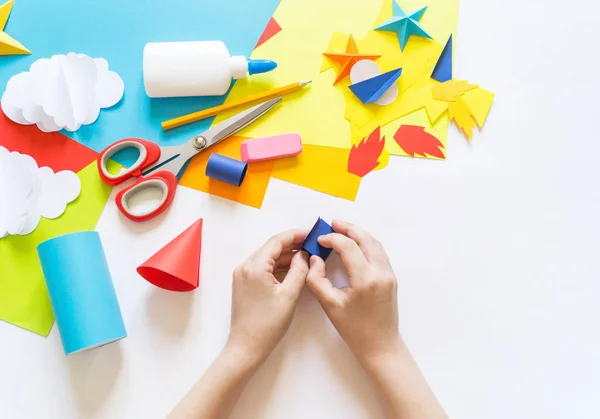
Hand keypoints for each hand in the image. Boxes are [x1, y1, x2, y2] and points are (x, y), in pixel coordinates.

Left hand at [227, 229, 308, 364]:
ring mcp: (243, 275)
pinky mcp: (244, 284)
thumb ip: (299, 270)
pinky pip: (264, 268)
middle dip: (293, 245)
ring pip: (268, 258)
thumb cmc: (268, 324)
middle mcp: (245, 266)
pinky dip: (279, 267)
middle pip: (272, 248)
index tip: (313, 234)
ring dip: (287, 256)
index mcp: (254, 266)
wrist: (246, 347)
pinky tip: (294, 270)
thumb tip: (304, 254)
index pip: (277, 241)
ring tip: (308, 257)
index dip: (296, 235)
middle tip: (314, 245)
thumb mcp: (289, 295)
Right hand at [306, 220, 400, 361]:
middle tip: (332, 224)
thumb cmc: (353, 329)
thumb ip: (317, 279)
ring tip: (342, 230)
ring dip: (359, 234)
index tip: (319, 240)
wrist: (380, 345)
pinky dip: (367, 244)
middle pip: (366, 239)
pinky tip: (355, 245)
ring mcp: (389, 274)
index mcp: (365, 279)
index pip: (348, 247)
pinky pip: (379, 253)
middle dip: (348, 229)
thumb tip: (314, 259)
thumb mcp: (329, 305)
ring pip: (375, 244)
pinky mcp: (391, 277)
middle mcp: (381, 273)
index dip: (332, 239)